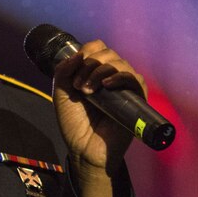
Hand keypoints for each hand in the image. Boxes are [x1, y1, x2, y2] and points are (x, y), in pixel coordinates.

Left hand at [51, 40, 145, 196]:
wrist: (84, 149)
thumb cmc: (75, 124)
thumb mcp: (61, 94)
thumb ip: (64, 71)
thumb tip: (78, 53)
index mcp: (96, 73)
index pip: (98, 47)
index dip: (86, 52)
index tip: (74, 72)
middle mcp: (112, 77)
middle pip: (108, 53)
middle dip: (90, 64)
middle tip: (79, 86)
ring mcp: (125, 88)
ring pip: (120, 63)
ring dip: (100, 71)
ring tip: (88, 91)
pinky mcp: (136, 99)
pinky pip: (135, 78)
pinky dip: (120, 76)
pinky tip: (106, 85)